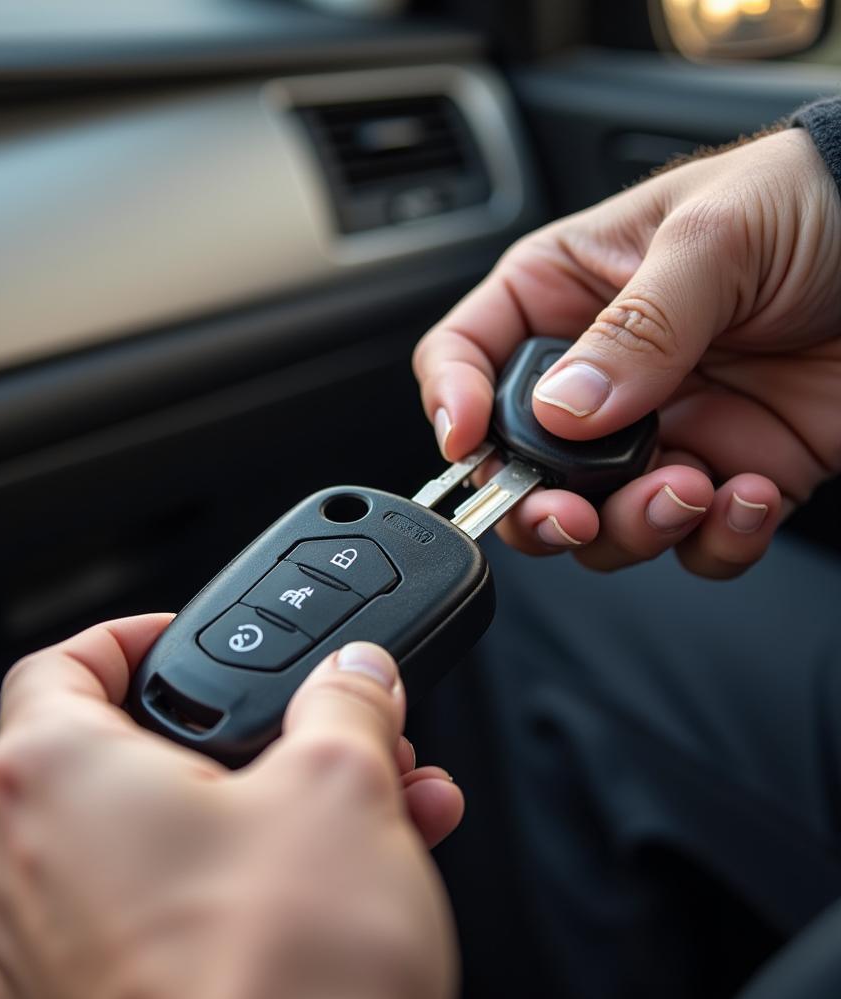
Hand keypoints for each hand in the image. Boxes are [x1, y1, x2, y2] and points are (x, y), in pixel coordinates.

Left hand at [0, 615, 461, 998]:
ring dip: (266, 809)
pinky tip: (342, 884)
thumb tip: (356, 677)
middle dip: (245, 738)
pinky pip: (171, 914)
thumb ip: (345, 702)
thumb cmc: (282, 979)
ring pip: (164, 839)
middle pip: (132, 755)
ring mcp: (55, 956)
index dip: (132, 636)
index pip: (62, 664)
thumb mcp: (341, 784)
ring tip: (368, 810)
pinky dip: (246, 881)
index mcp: (54, 781)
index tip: (187, 638)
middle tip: (318, 735)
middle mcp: (27, 869)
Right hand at [414, 127, 840, 577]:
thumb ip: (636, 327)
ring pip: (599, 521)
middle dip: (538, 509)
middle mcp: (599, 375)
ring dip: (635, 528)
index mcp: (564, 295)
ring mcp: (660, 430)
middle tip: (571, 517)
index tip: (468, 443)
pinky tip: (751, 495)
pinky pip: (693, 541)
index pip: (467, 354)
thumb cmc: (815, 199)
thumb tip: (565, 411)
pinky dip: (716, 541)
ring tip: (691, 489)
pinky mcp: (725, 472)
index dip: (451, 402)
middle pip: (520, 467)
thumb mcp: (715, 238)